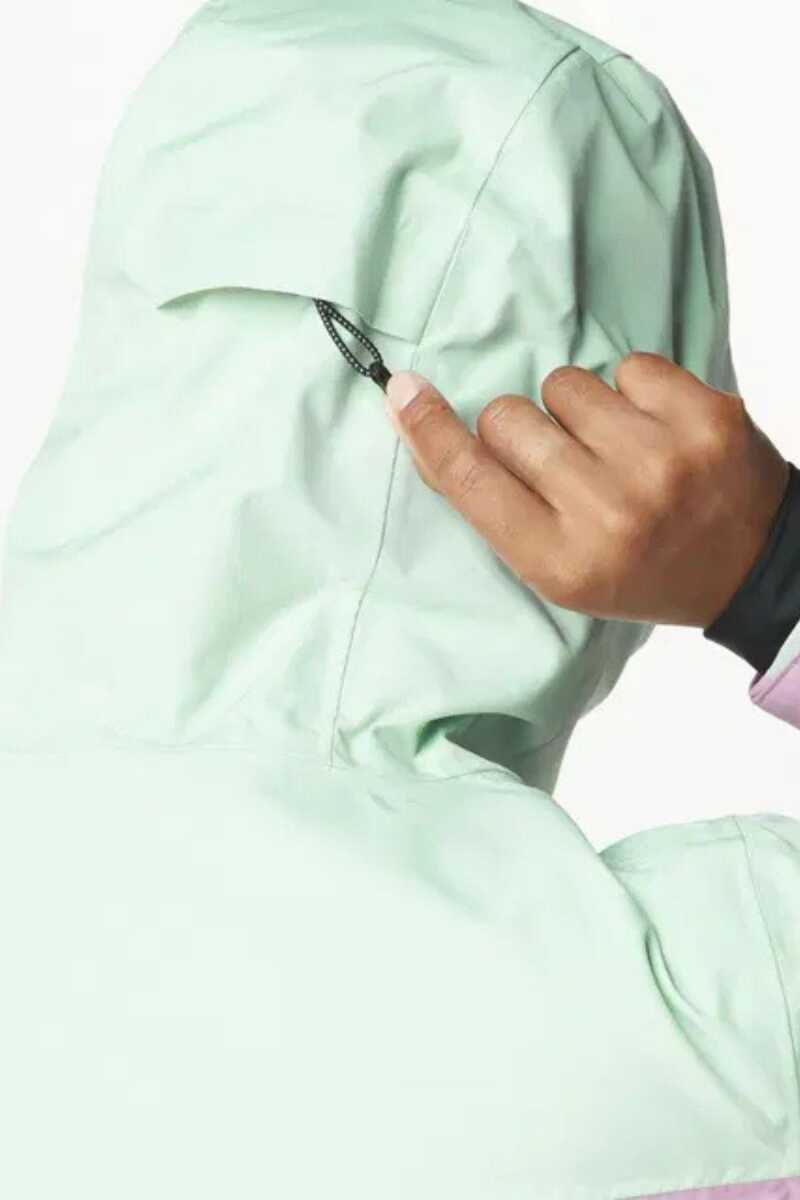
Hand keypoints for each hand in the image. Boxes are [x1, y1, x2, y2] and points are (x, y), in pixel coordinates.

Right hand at [385, 354, 789, 626]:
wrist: (752, 567)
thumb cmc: (640, 569)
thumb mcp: (558, 568)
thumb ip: (495, 505)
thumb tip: (420, 421)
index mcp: (562, 562)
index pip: (472, 481)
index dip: (430, 432)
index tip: (403, 392)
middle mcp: (609, 514)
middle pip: (509, 419)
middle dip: (524, 431)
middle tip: (565, 462)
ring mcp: (662, 462)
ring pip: (564, 385)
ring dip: (579, 409)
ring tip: (617, 447)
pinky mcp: (706, 417)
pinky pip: (625, 366)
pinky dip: (633, 392)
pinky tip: (656, 430)